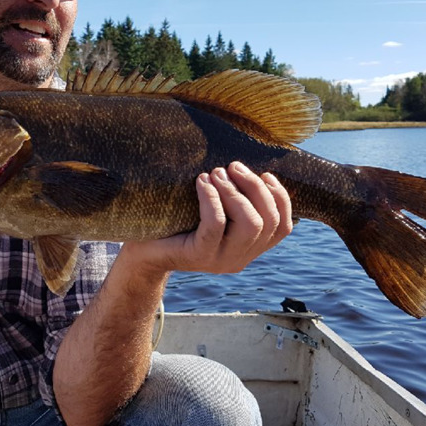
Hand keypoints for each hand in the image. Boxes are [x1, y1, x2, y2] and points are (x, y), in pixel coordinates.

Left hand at [121, 162, 292, 276]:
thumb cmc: (177, 224)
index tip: (265, 174)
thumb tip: (248, 166)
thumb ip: (234, 201)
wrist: (143, 253)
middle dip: (255, 187)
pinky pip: (215, 224)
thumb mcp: (212, 212)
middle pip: (268, 221)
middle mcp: (239, 258)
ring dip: (235, 191)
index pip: (282, 227)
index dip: (281, 198)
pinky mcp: (199, 256)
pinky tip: (202, 181)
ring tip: (216, 172)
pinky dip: (211, 198)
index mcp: (249, 249)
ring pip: (249, 224)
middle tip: (233, 166)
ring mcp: (220, 260)